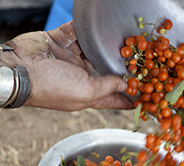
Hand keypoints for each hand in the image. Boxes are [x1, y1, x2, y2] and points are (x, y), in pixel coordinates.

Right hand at [1, 21, 132, 110]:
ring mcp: (69, 60)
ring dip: (102, 46)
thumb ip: (107, 86)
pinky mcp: (59, 43)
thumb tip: (125, 85)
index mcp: (87, 95)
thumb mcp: (86, 92)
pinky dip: (81, 29)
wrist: (20, 70)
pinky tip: (92, 26)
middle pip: (104, 73)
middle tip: (137, 64)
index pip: (111, 99)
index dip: (126, 100)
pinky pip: (73, 32)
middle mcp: (80, 78)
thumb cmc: (53, 88)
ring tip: (121, 41)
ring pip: (91, 51)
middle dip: (119, 69)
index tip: (141, 100)